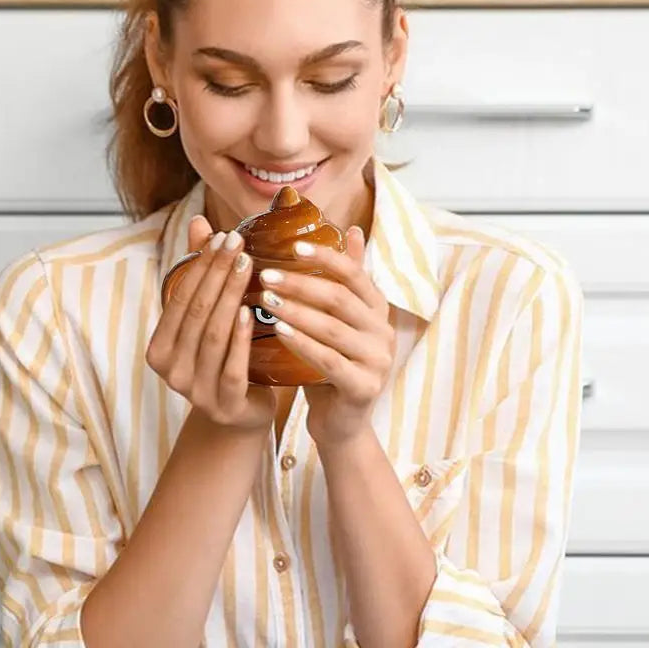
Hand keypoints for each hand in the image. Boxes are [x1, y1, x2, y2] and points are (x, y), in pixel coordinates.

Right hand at [146, 216, 275, 432]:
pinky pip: (232, 368)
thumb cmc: (223, 357)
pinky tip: (251, 311)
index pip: (180, 298)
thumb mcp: (208, 317)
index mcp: (159, 348)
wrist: (240, 413)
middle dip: (217, 273)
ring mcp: (196, 391)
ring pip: (212, 336)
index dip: (201, 265)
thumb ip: (200, 273)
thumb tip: (198, 220)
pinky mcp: (225, 406)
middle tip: (239, 242)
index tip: (223, 236)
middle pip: (196, 313)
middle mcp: (170, 371)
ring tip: (247, 266)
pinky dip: (240, 339)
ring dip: (230, 296)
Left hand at [258, 226, 394, 446]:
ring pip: (332, 328)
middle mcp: (382, 331)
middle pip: (340, 298)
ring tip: (265, 299)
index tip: (292, 246)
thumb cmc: (333, 363)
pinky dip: (302, 343)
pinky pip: (329, 360)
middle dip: (301, 284)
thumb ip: (345, 279)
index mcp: (377, 308)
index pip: (354, 273)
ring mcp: (378, 360)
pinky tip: (278, 331)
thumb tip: (352, 229)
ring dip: (295, 311)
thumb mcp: (339, 319)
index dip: (325, 257)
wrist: (340, 420)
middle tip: (265, 274)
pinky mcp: (365, 387)